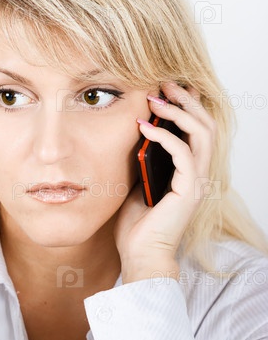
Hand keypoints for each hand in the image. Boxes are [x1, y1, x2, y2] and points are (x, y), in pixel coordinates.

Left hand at [113, 80, 216, 282]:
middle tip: (164, 82)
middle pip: (205, 124)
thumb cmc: (136, 225)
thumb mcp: (137, 182)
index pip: (196, 130)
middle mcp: (198, 173)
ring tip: (156, 98)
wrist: (139, 256)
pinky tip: (144, 127)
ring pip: (201, 133)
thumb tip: (134, 133)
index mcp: (188, 171)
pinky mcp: (189, 190)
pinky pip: (183, 153)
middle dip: (186, 99)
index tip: (162, 88)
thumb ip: (143, 160)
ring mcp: (197, 182)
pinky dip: (165, 136)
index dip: (184, 106)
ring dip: (179, 112)